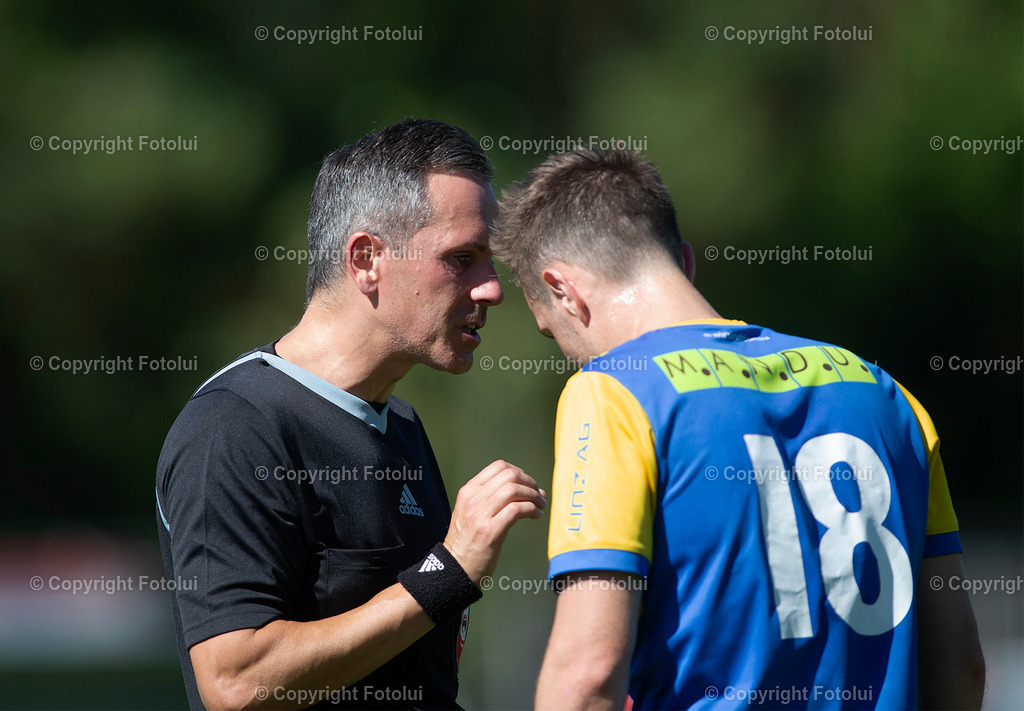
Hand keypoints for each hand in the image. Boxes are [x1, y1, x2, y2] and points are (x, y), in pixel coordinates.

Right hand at [443, 460, 546, 584]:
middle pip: (510, 476)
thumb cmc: (467, 543)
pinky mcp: (490, 531)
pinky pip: (517, 509)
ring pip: (514, 490)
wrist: (455, 568)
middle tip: (539, 495)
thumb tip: (526, 488)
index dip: (520, 472)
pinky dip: (531, 510)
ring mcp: (480, 514)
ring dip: (534, 496)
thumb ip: (491, 499)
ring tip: (541, 506)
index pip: (498, 467)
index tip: (529, 484)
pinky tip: (535, 516)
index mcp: (468, 492)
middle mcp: (473, 499)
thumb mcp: (470, 513)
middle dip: (530, 483)